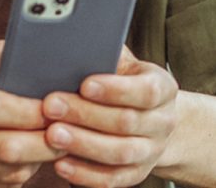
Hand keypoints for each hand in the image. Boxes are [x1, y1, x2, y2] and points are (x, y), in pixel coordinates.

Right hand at [0, 40, 61, 187]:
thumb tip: (24, 51)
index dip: (30, 110)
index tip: (55, 103)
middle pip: (7, 147)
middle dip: (47, 138)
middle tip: (69, 125)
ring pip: (10, 172)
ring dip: (42, 158)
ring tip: (58, 138)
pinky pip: (4, 186)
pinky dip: (26, 172)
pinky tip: (36, 155)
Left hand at [41, 47, 179, 187]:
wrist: (152, 120)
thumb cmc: (126, 84)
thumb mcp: (124, 65)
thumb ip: (107, 55)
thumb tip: (75, 41)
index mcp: (164, 89)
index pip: (147, 91)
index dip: (116, 89)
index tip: (85, 84)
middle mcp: (163, 122)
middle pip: (126, 122)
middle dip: (86, 114)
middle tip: (51, 106)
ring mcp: (151, 151)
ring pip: (119, 153)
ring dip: (83, 144)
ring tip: (51, 134)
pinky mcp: (135, 174)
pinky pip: (112, 179)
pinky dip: (85, 174)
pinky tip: (60, 163)